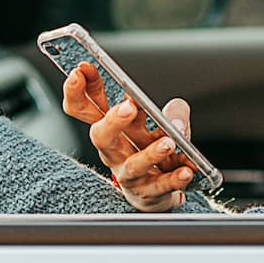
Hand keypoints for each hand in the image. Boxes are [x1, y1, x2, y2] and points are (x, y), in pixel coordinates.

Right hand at [61, 62, 198, 211]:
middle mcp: (115, 151)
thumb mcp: (161, 123)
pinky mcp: (148, 192)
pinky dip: (174, 179)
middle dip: (113, 121)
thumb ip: (172, 112)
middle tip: (128, 106)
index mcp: (111, 128)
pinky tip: (186, 171)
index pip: (84, 108)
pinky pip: (160, 186)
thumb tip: (176, 120)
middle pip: (101, 136)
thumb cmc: (152, 149)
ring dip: (151, 153)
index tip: (80, 70)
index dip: (77, 90)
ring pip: (133, 165)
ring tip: (169, 143)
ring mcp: (129, 173)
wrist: (157, 191)